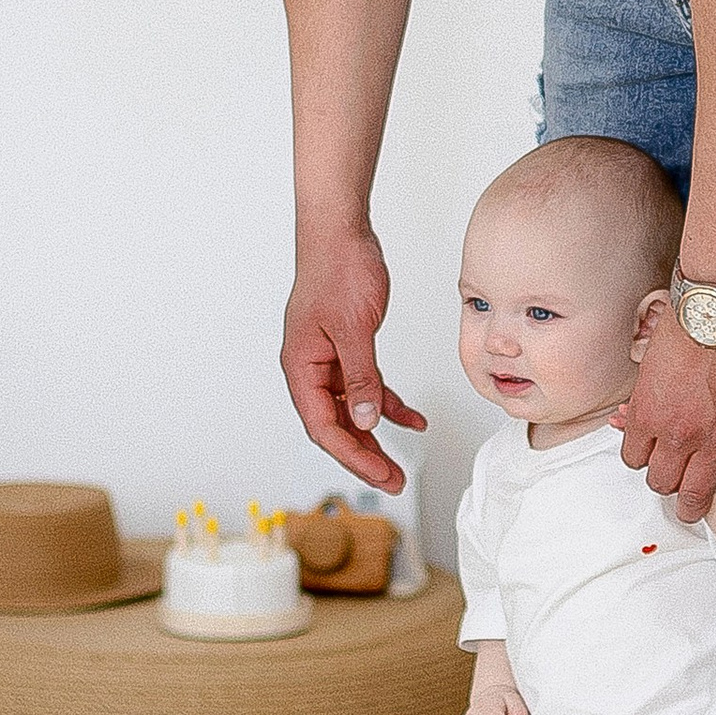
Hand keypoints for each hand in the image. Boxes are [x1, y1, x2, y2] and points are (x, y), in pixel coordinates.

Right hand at [281, 221, 425, 490]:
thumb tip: (367, 422)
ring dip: (376, 436)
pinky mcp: (349, 348)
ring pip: (353, 411)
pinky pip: (367, 387)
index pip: (324, 426)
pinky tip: (414, 420)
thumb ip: (361, 378)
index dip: (353, 455)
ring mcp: (329, 359)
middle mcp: (311, 368)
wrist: (341, 232)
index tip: (382, 475)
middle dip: (365, 456)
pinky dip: (389, 404)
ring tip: (400, 465)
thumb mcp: (353, 328)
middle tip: (394, 482)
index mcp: (301, 367)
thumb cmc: (338, 270)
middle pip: (337, 425)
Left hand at [619, 300, 715, 522]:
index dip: (645, 457)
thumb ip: (647, 396)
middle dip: (668, 481)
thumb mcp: (650, 361)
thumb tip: (635, 414)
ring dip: (697, 498)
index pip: (635, 459)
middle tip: (675, 480)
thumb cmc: (689, 319)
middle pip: (663, 482)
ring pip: (699, 491)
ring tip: (698, 501)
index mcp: (647, 414)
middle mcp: (677, 432)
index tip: (654, 456)